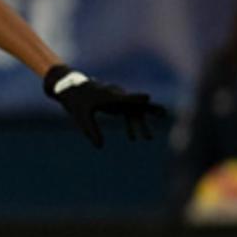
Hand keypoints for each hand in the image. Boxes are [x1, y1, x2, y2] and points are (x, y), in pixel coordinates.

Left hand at [44, 65, 164, 147]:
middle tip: (164, 113)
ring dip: (143, 122)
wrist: (72, 89)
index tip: (147, 98)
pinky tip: (133, 138)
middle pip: (136, 104)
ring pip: (134, 111)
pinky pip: (128, 114)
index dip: (136, 98)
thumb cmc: (76, 102)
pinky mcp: (116, 105)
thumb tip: (100, 147)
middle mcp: (117, 97)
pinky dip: (133, 124)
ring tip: (150, 137)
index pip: (125, 98)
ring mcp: (118, 101)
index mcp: (109, 97)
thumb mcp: (81, 117)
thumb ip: (91, 131)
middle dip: (150, 109)